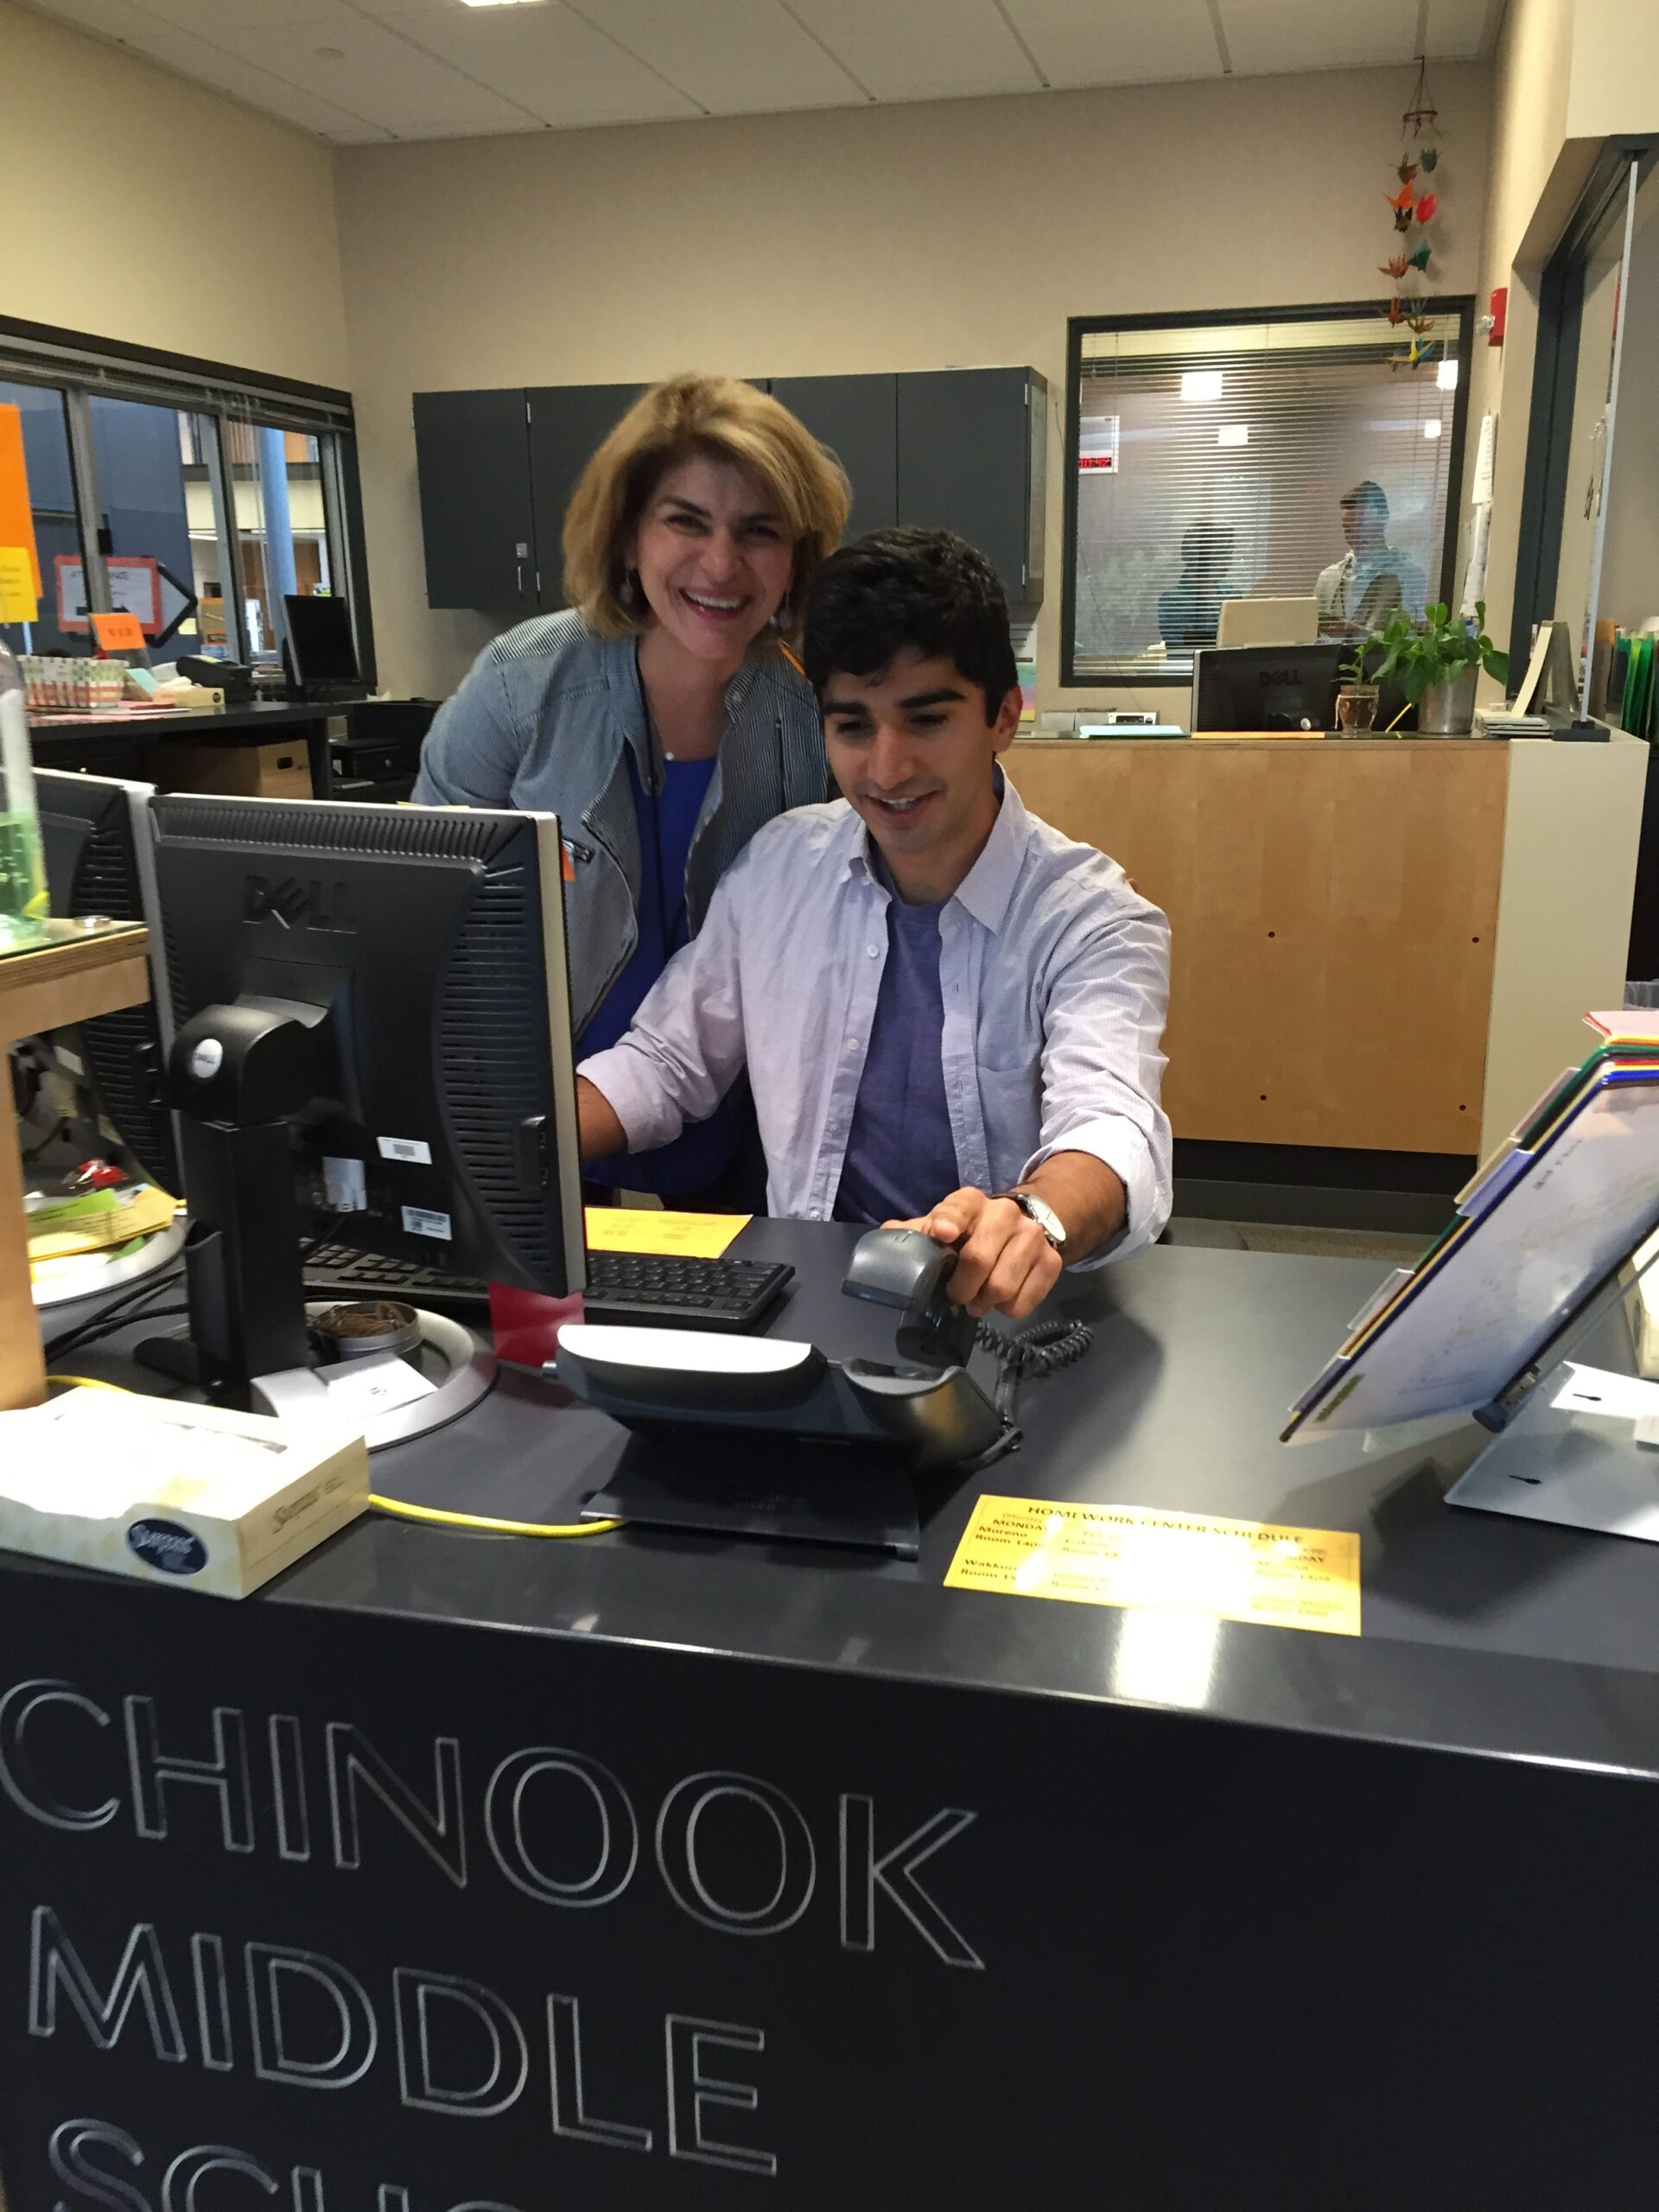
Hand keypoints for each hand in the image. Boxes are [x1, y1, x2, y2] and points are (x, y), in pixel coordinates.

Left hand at [883, 1188, 1060, 1321]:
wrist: (1024, 1226)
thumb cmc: (971, 1231)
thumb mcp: (943, 1226)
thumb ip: (916, 1233)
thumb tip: (886, 1235)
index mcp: (970, 1202)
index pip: (958, 1208)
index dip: (949, 1220)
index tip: (940, 1233)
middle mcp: (1004, 1213)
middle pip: (979, 1259)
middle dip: (962, 1288)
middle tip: (957, 1296)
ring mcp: (1032, 1236)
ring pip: (1002, 1287)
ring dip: (984, 1303)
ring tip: (978, 1301)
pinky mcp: (1052, 1261)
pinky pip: (1023, 1301)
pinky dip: (1007, 1309)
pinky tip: (1002, 1299)